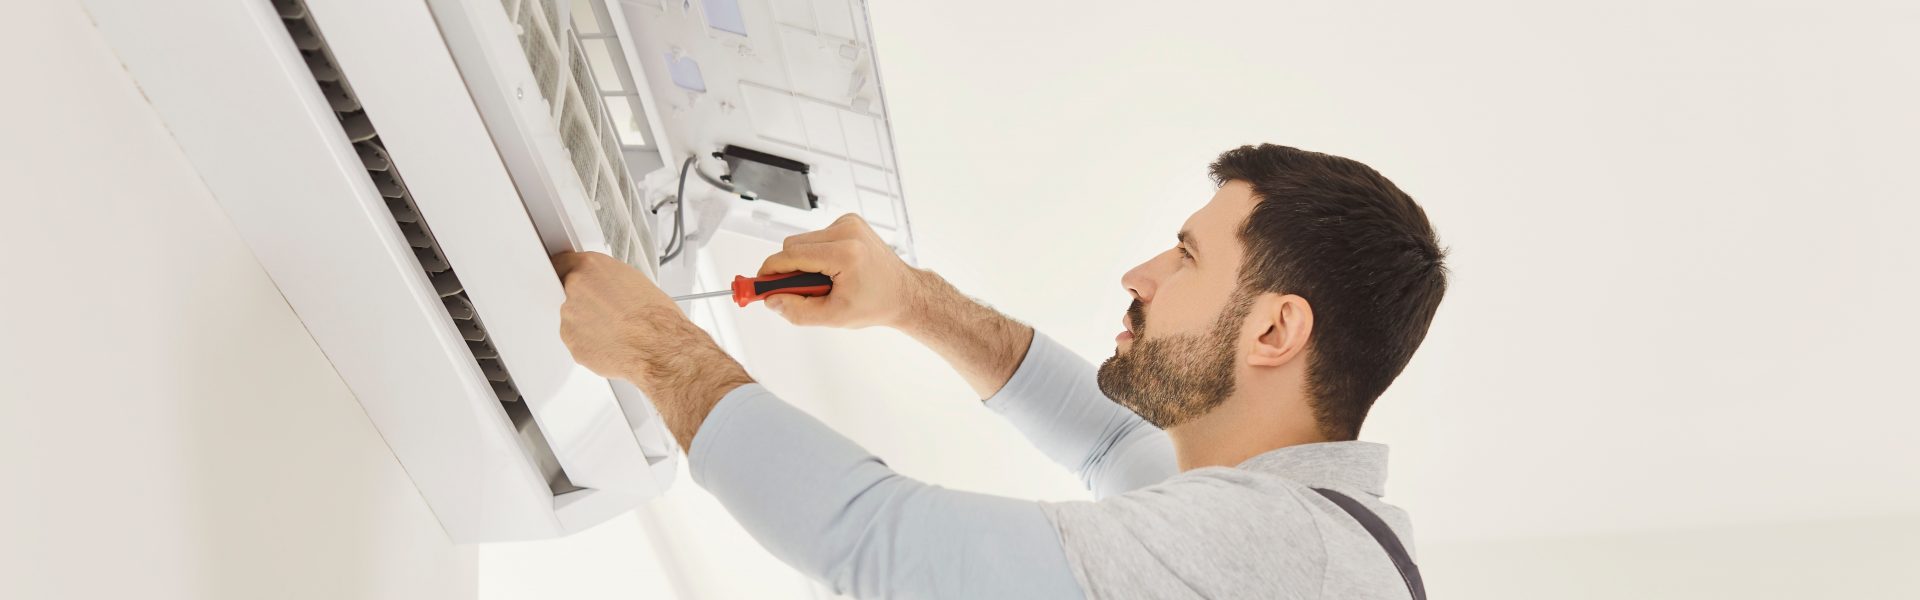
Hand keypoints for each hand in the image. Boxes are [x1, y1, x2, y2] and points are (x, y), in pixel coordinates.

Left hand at [553, 251, 750, 448]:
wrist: (659, 346)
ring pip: (573, 319)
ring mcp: (570, 317)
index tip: (568, 277)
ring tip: (616, 329)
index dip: (568, 272)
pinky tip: (612, 343)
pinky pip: (577, 342)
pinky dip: (590, 344)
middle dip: (584, 302)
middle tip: (608, 310)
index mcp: (589, 267)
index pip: (561, 262)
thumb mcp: (634, 281)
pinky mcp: (572, 344)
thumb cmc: (656, 316)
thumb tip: (604, 285)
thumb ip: (608, 279)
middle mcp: (574, 289)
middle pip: (567, 293)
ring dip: (588, 324)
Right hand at [758, 214, 928, 328]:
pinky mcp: (849, 221)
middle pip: (793, 245)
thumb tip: (770, 300)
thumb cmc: (875, 305)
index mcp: (845, 253)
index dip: (770, 271)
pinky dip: (816, 254)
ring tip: (823, 282)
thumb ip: (797, 311)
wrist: (904, 293)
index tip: (758, 285)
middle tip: (796, 291)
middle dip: (788, 269)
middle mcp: (847, 231)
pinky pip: (816, 237)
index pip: (791, 255)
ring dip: (803, 262)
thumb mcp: (833, 317)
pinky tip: (833, 269)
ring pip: (802, 240)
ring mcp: (849, 223)